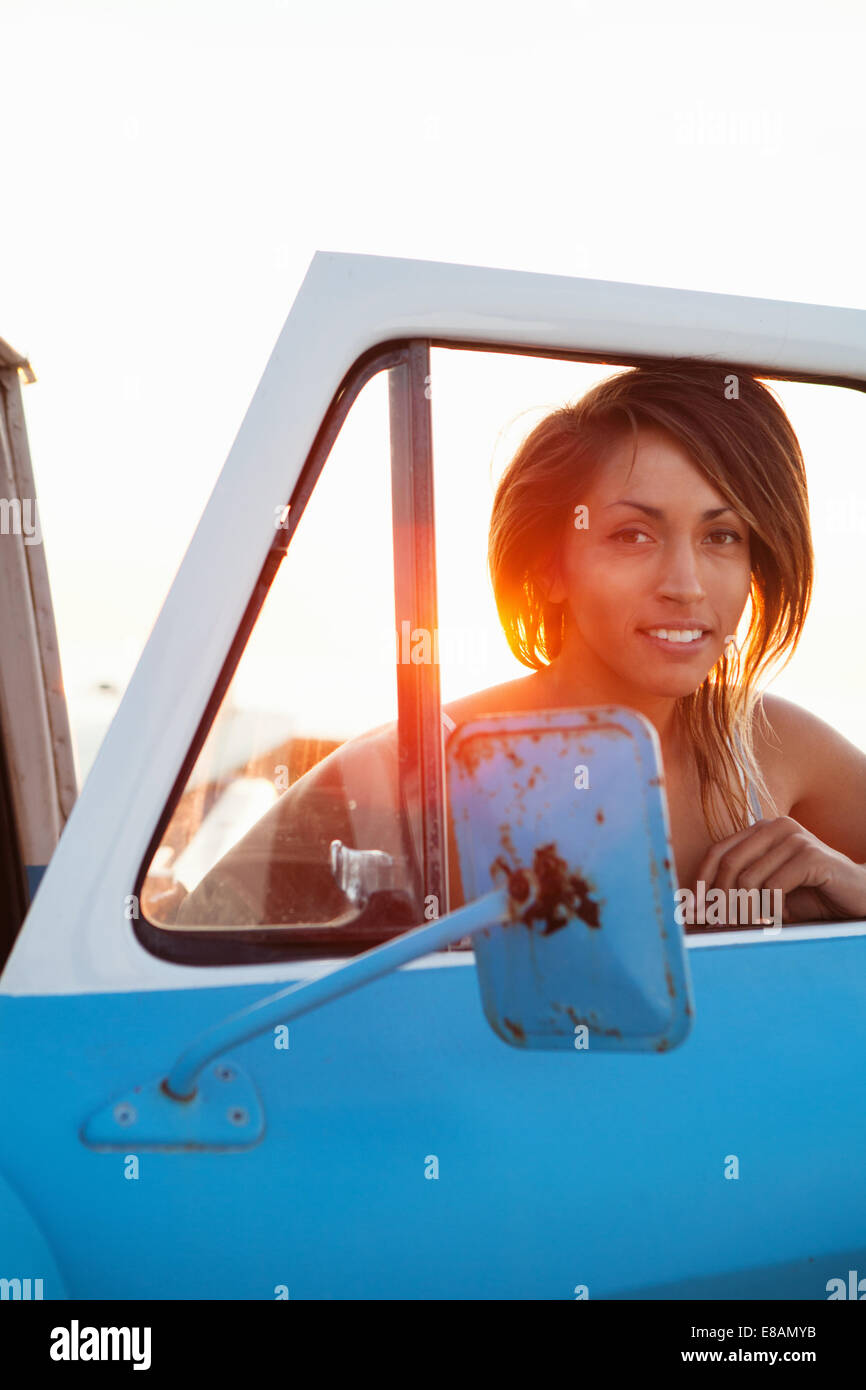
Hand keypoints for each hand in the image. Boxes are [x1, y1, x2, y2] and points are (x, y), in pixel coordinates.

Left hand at [694, 816, 865, 924]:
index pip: (716, 852)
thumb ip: (735, 893)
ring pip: (749, 879)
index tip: (694, 912)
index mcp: (760, 830)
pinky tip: (781, 918)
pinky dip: (772, 909)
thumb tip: (691, 910)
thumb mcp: (766, 892)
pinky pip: (774, 886)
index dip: (702, 883)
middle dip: (721, 901)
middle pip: (729, 865)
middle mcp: (775, 827)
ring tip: (757, 926)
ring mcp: (795, 838)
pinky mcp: (811, 855)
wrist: (857, 898)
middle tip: (723, 928)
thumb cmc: (809, 896)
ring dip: (748, 910)